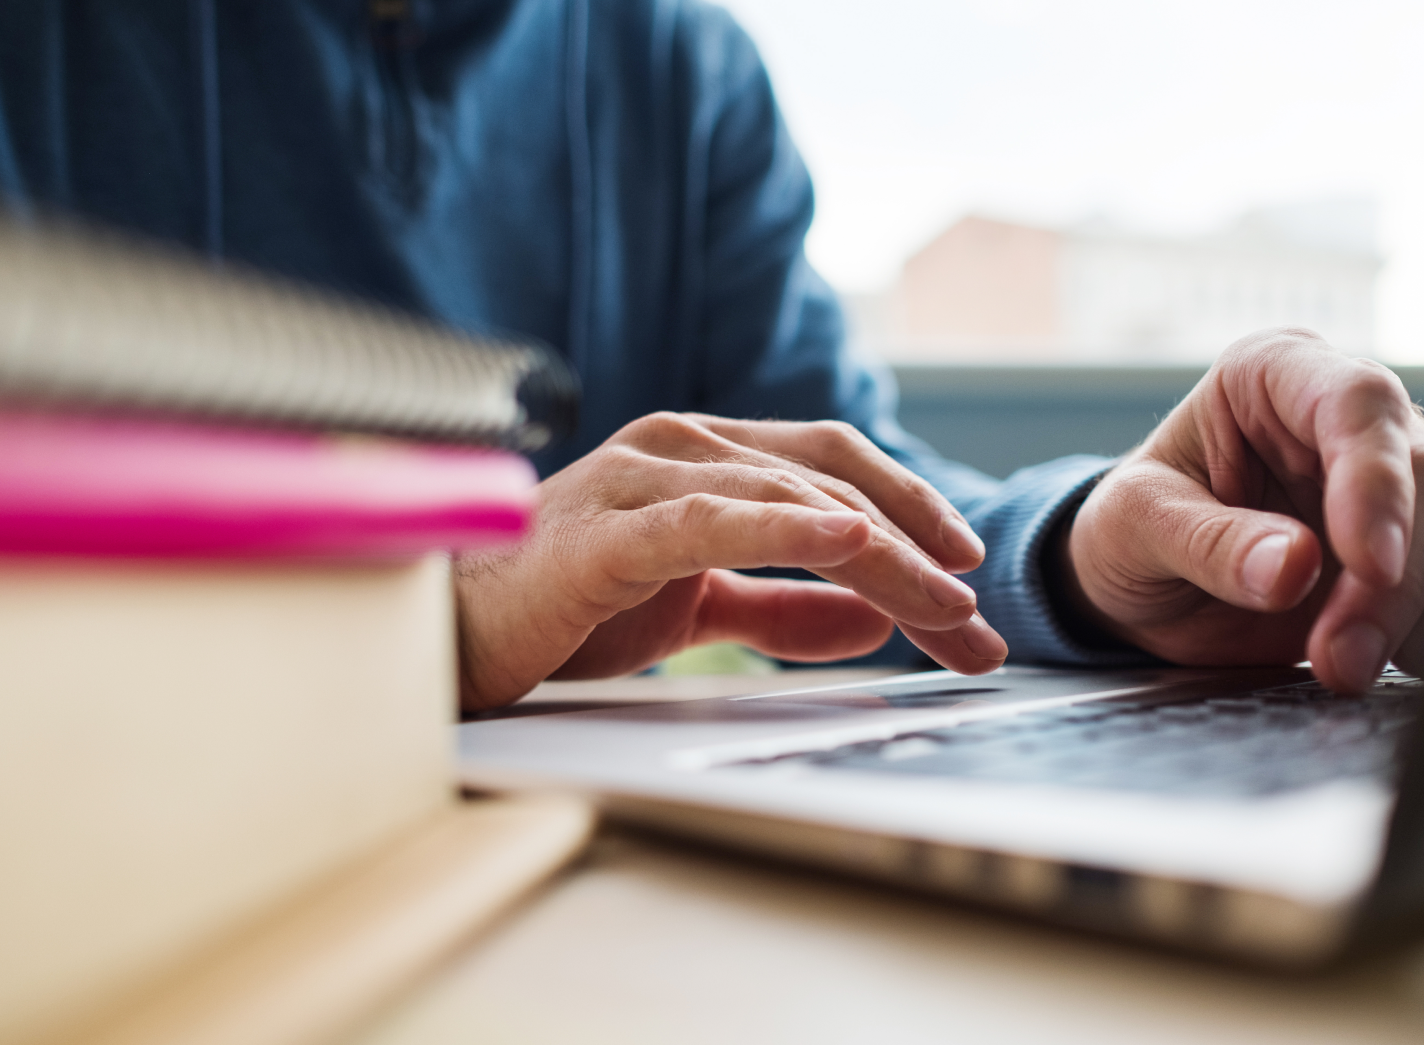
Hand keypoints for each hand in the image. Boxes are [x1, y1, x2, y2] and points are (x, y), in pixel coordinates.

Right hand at [454, 413, 1006, 709]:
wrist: (450, 632)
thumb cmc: (563, 605)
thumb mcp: (697, 607)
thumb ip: (779, 606)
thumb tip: (869, 619)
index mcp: (702, 457)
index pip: (830, 466)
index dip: (908, 507)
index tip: (964, 570)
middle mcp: (679, 447)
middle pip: (828, 480)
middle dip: (916, 547)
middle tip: (974, 621)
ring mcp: (640, 479)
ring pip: (788, 500)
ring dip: (880, 555)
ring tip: (943, 608)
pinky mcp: (607, 532)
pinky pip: (710, 522)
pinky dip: (785, 528)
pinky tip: (847, 542)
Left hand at [1064, 327, 1423, 691]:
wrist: (1135, 584)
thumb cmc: (1128, 527)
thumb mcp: (1135, 525)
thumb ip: (1208, 541)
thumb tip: (1294, 566)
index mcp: (1273, 374)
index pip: (1355, 402)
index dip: (1375, 481)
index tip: (1369, 563)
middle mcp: (1344, 419)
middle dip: (1391, 580)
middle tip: (1339, 655)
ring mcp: (1383, 487)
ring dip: (1411, 614)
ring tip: (1342, 668)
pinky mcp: (1404, 553)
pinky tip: (1377, 662)